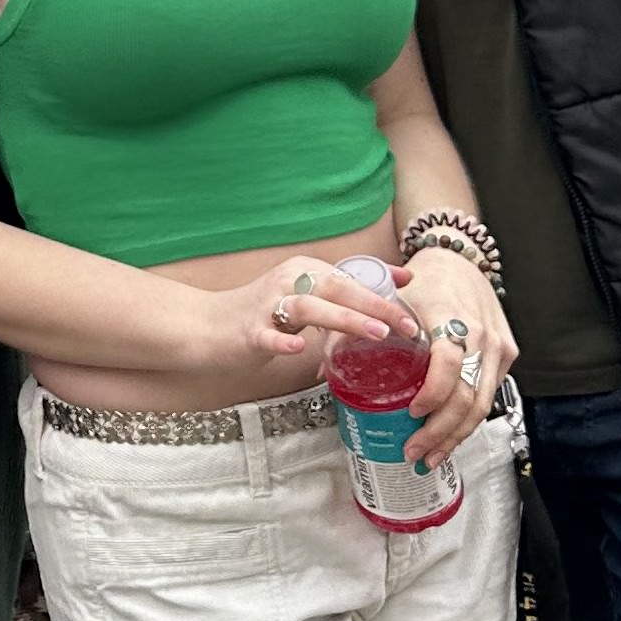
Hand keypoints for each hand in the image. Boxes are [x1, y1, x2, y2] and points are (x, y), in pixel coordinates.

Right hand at [194, 253, 412, 391]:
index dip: (384, 289)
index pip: (351, 277)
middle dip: (375, 305)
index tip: (413, 304)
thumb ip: (345, 292)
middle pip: (337, 288)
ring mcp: (266, 305)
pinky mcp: (248, 330)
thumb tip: (399, 283)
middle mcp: (288, 281)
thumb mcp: (306, 296)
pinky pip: (268, 335)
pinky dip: (282, 340)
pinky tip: (297, 348)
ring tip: (375, 332)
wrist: (207, 325)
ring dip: (344, 318)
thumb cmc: (262, 313)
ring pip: (310, 307)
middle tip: (404, 325)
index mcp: (304, 271)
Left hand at [384, 251, 514, 462]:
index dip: (433, 394)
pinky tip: (449, 436)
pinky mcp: (507, 355)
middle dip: (440, 431)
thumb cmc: (427, 280)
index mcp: (451, 318)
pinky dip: (468, 419)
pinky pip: (489, 395)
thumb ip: (363, 333)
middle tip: (415, 451)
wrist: (463, 261)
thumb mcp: (395, 300)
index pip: (448, 364)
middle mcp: (481, 336)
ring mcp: (499, 348)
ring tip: (431, 455)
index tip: (412, 413)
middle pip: (468, 396)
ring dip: (456, 435)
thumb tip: (324, 369)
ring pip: (482, 404)